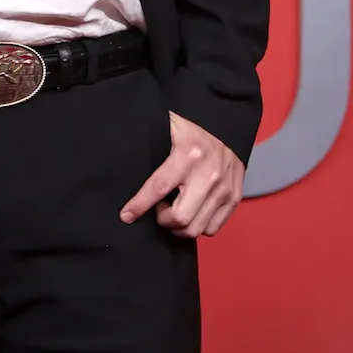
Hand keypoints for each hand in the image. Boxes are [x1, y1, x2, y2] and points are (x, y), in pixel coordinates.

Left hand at [120, 112, 245, 237]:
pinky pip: (213, 228)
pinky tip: (191, 211)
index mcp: (187, 155)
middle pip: (180, 217)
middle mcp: (208, 174)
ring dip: (179, 226)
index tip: (126, 216)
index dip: (139, 205)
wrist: (226, 124)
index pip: (158, 187)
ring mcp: (224, 188)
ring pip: (196, 228)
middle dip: (162, 220)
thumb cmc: (190, 128)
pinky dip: (198, 226)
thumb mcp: (167, 129)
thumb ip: (148, 145)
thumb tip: (118, 159)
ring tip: (173, 210)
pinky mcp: (234, 197)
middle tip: (158, 208)